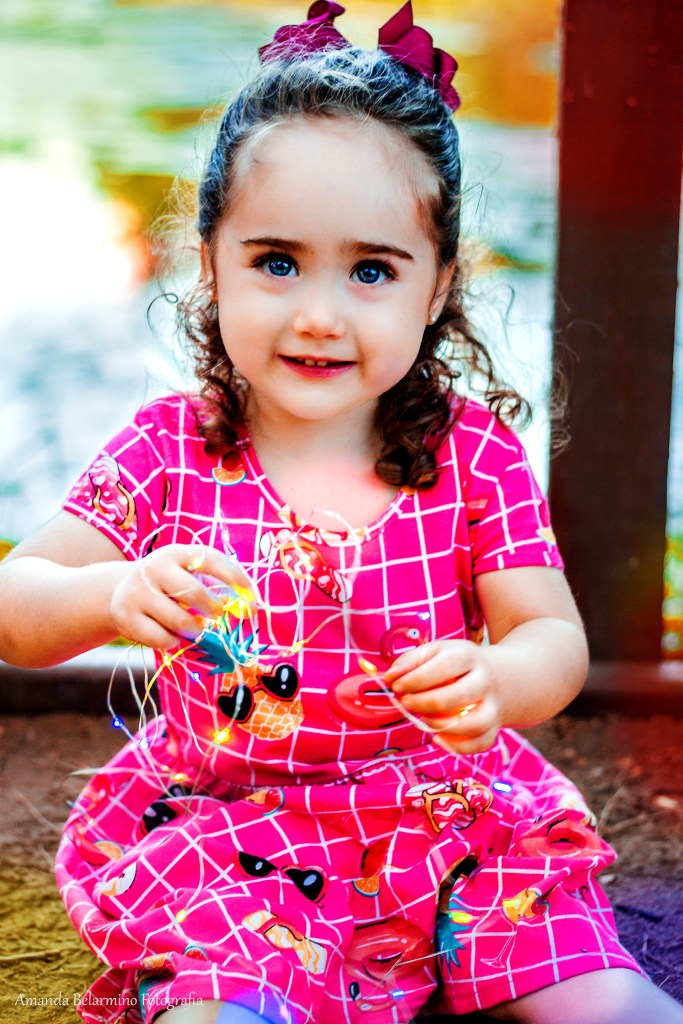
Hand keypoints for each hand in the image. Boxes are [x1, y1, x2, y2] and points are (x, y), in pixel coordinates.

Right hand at [109, 544, 255, 650]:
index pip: (210, 560)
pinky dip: (173, 642)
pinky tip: (171, 635)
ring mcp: (137, 592)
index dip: (234, 578)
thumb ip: (215, 586)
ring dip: (194, 630)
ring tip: (194, 628)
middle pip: (193, 592)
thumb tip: (250, 608)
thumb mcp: (187, 574)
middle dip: (213, 608)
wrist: (119, 590)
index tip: (251, 597)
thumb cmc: (168, 585)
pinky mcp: (125, 616)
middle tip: (218, 615)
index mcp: (176, 553)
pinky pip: (161, 638)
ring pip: (178, 620)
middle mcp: (155, 568)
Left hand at [383, 640, 503, 753]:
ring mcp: (493, 706)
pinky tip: (438, 737)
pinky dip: (457, 746)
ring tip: (424, 719)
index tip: (397, 685)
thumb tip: (390, 677)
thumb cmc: (453, 665)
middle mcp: (485, 680)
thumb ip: (410, 661)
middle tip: (406, 702)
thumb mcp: (434, 653)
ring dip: (442, 725)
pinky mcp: (493, 728)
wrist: (495, 676)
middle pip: (458, 696)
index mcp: (468, 655)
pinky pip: (481, 744)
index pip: (445, 665)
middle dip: (425, 702)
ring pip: (475, 723)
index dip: (417, 678)